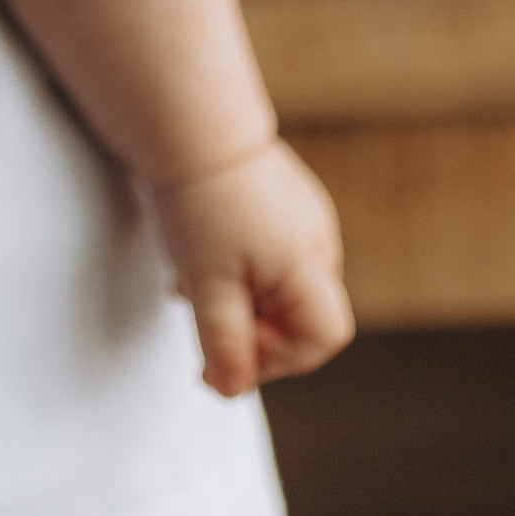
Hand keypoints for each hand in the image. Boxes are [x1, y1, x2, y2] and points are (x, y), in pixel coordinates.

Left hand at [153, 135, 354, 396]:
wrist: (191, 125)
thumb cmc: (202, 204)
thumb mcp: (207, 287)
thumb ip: (224, 344)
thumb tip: (230, 391)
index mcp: (310, 265)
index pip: (323, 339)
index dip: (279, 358)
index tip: (229, 346)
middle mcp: (320, 240)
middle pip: (302, 314)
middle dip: (253, 329)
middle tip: (203, 316)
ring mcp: (304, 216)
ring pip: (281, 284)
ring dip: (240, 298)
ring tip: (193, 283)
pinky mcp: (284, 199)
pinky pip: (270, 253)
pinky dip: (238, 268)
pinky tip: (198, 256)